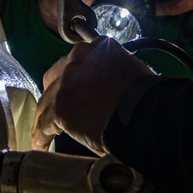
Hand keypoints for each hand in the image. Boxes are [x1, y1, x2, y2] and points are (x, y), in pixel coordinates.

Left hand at [30, 35, 154, 154]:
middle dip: (54, 95)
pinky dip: (42, 135)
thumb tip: (105, 92)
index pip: (75, 63)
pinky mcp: (62, 107)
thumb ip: (111, 74)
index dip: (72, 81)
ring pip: (47, 102)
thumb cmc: (148, 99)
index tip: (73, 93)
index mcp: (97, 47)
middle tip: (56, 112)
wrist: (150, 114)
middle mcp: (78, 58)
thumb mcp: (130, 71)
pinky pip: (44, 124)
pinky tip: (42, 145)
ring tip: (43, 133)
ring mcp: (67, 82)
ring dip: (45, 117)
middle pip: (55, 79)